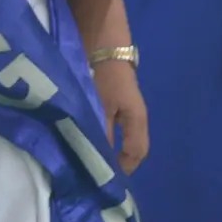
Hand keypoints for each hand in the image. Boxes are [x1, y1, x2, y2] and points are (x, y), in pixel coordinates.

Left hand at [93, 59, 148, 173]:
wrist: (101, 41)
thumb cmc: (104, 74)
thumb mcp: (102, 106)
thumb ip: (103, 133)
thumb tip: (101, 161)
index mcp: (137, 119)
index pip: (136, 153)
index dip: (124, 168)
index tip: (105, 181)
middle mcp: (134, 116)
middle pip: (129, 147)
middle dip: (115, 162)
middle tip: (93, 173)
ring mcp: (123, 108)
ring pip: (118, 137)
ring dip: (106, 148)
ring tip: (87, 159)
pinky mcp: (111, 99)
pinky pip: (109, 125)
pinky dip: (100, 135)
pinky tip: (84, 137)